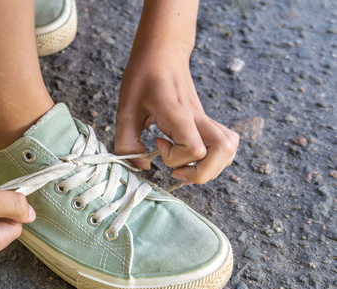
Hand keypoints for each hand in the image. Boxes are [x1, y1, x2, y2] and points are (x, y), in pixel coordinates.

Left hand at [115, 54, 238, 184]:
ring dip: (211, 167)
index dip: (175, 157)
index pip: (194, 149)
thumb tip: (143, 167)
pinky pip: (226, 143)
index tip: (158, 143)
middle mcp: (198, 117)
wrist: (162, 51)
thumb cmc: (143, 76)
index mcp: (177, 113)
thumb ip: (127, 143)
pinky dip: (216, 157)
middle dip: (201, 173)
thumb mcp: (124, 110)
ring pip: (229, 149)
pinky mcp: (207, 120)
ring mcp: (205, 118)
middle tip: (178, 169)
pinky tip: (194, 155)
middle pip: (223, 152)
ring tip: (186, 164)